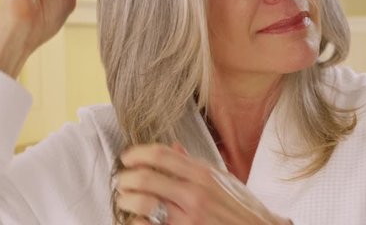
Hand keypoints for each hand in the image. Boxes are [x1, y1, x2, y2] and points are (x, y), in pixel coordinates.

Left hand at [116, 143, 291, 224]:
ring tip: (125, 201)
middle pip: (146, 177)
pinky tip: (137, 220)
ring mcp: (188, 219)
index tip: (127, 158)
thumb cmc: (243, 209)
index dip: (136, 153)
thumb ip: (195, 165)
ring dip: (126, 201)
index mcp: (203, 174)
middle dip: (126, 178)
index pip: (160, 154)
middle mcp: (195, 194)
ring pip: (143, 204)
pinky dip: (137, 222)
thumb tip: (174, 148)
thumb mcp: (223, 180)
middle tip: (122, 181)